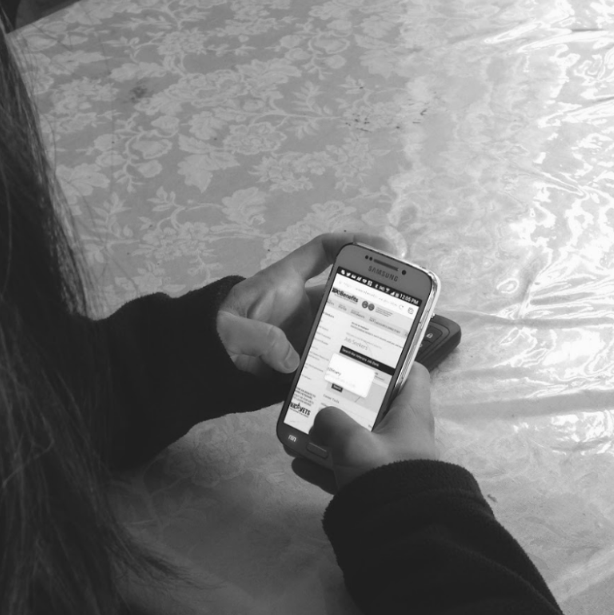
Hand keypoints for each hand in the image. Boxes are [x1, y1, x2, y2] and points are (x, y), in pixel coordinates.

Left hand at [216, 231, 396, 376]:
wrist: (202, 368)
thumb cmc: (211, 337)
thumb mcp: (227, 331)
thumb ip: (256, 338)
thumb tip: (291, 359)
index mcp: (284, 282)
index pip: (323, 250)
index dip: (355, 242)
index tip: (387, 250)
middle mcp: (303, 304)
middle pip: (350, 289)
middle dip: (380, 291)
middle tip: (411, 298)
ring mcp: (308, 332)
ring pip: (350, 325)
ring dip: (374, 330)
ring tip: (404, 338)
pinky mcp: (310, 358)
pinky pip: (340, 356)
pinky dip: (359, 363)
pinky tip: (377, 372)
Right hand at [291, 364, 439, 492]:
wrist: (398, 530)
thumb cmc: (384, 474)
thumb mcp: (353, 441)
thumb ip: (332, 421)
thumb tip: (322, 418)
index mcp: (411, 414)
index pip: (412, 374)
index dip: (393, 358)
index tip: (364, 351)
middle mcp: (404, 434)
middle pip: (375, 406)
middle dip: (343, 400)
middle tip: (316, 390)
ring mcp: (390, 461)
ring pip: (357, 439)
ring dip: (327, 435)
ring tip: (298, 428)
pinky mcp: (377, 486)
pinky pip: (348, 469)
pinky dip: (325, 465)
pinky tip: (297, 463)